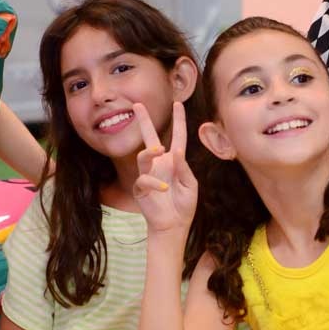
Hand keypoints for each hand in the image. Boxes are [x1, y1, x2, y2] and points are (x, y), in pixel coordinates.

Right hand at [133, 101, 197, 234]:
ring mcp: (149, 175)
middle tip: (138, 105)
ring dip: (150, 152)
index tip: (178, 104)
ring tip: (158, 150)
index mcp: (174, 161)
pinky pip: (144, 180)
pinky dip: (154, 183)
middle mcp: (160, 164)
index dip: (178, 120)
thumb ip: (183, 167)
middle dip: (144, 121)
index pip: (177, 136)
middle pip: (150, 138)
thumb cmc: (184, 204)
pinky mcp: (141, 188)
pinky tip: (164, 189)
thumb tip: (176, 150)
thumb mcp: (190, 184)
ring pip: (143, 156)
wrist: (174, 225)